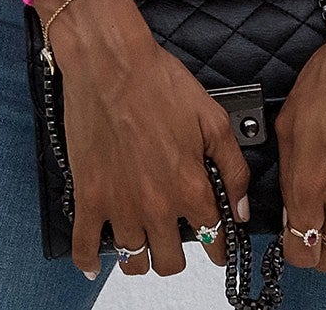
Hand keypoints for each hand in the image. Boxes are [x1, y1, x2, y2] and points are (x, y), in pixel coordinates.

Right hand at [43, 0, 251, 279]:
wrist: (111, 63)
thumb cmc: (158, 82)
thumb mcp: (212, 118)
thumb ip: (233, 167)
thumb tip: (240, 207)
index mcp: (189, 187)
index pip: (212, 239)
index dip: (218, 246)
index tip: (216, 245)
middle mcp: (155, 205)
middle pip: (170, 261)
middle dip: (179, 254)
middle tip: (177, 241)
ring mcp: (119, 205)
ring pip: (132, 261)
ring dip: (141, 258)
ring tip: (144, 244)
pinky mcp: (88, 196)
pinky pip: (84, 245)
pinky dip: (88, 260)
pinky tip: (93, 263)